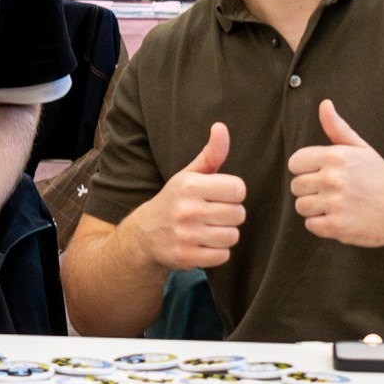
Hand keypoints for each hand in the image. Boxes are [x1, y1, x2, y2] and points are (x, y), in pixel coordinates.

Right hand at [129, 123, 247, 269]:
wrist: (144, 235)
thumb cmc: (175, 200)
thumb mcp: (189, 175)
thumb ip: (211, 153)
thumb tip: (221, 127)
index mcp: (190, 185)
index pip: (238, 189)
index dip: (232, 193)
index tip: (219, 195)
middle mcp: (187, 209)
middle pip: (239, 214)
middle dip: (230, 215)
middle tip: (213, 214)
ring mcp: (186, 235)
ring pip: (232, 236)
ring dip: (225, 234)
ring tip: (209, 229)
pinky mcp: (186, 257)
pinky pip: (223, 256)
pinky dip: (217, 252)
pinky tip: (204, 244)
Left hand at [289, 101, 383, 246]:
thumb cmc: (380, 177)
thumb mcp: (361, 148)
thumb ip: (338, 128)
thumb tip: (324, 104)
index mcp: (335, 156)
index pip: (295, 163)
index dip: (306, 170)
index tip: (322, 175)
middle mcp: (333, 178)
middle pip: (296, 186)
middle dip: (311, 191)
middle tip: (334, 193)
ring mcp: (335, 203)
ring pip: (301, 206)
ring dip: (315, 209)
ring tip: (337, 206)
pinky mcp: (338, 226)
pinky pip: (311, 225)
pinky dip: (323, 226)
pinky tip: (341, 219)